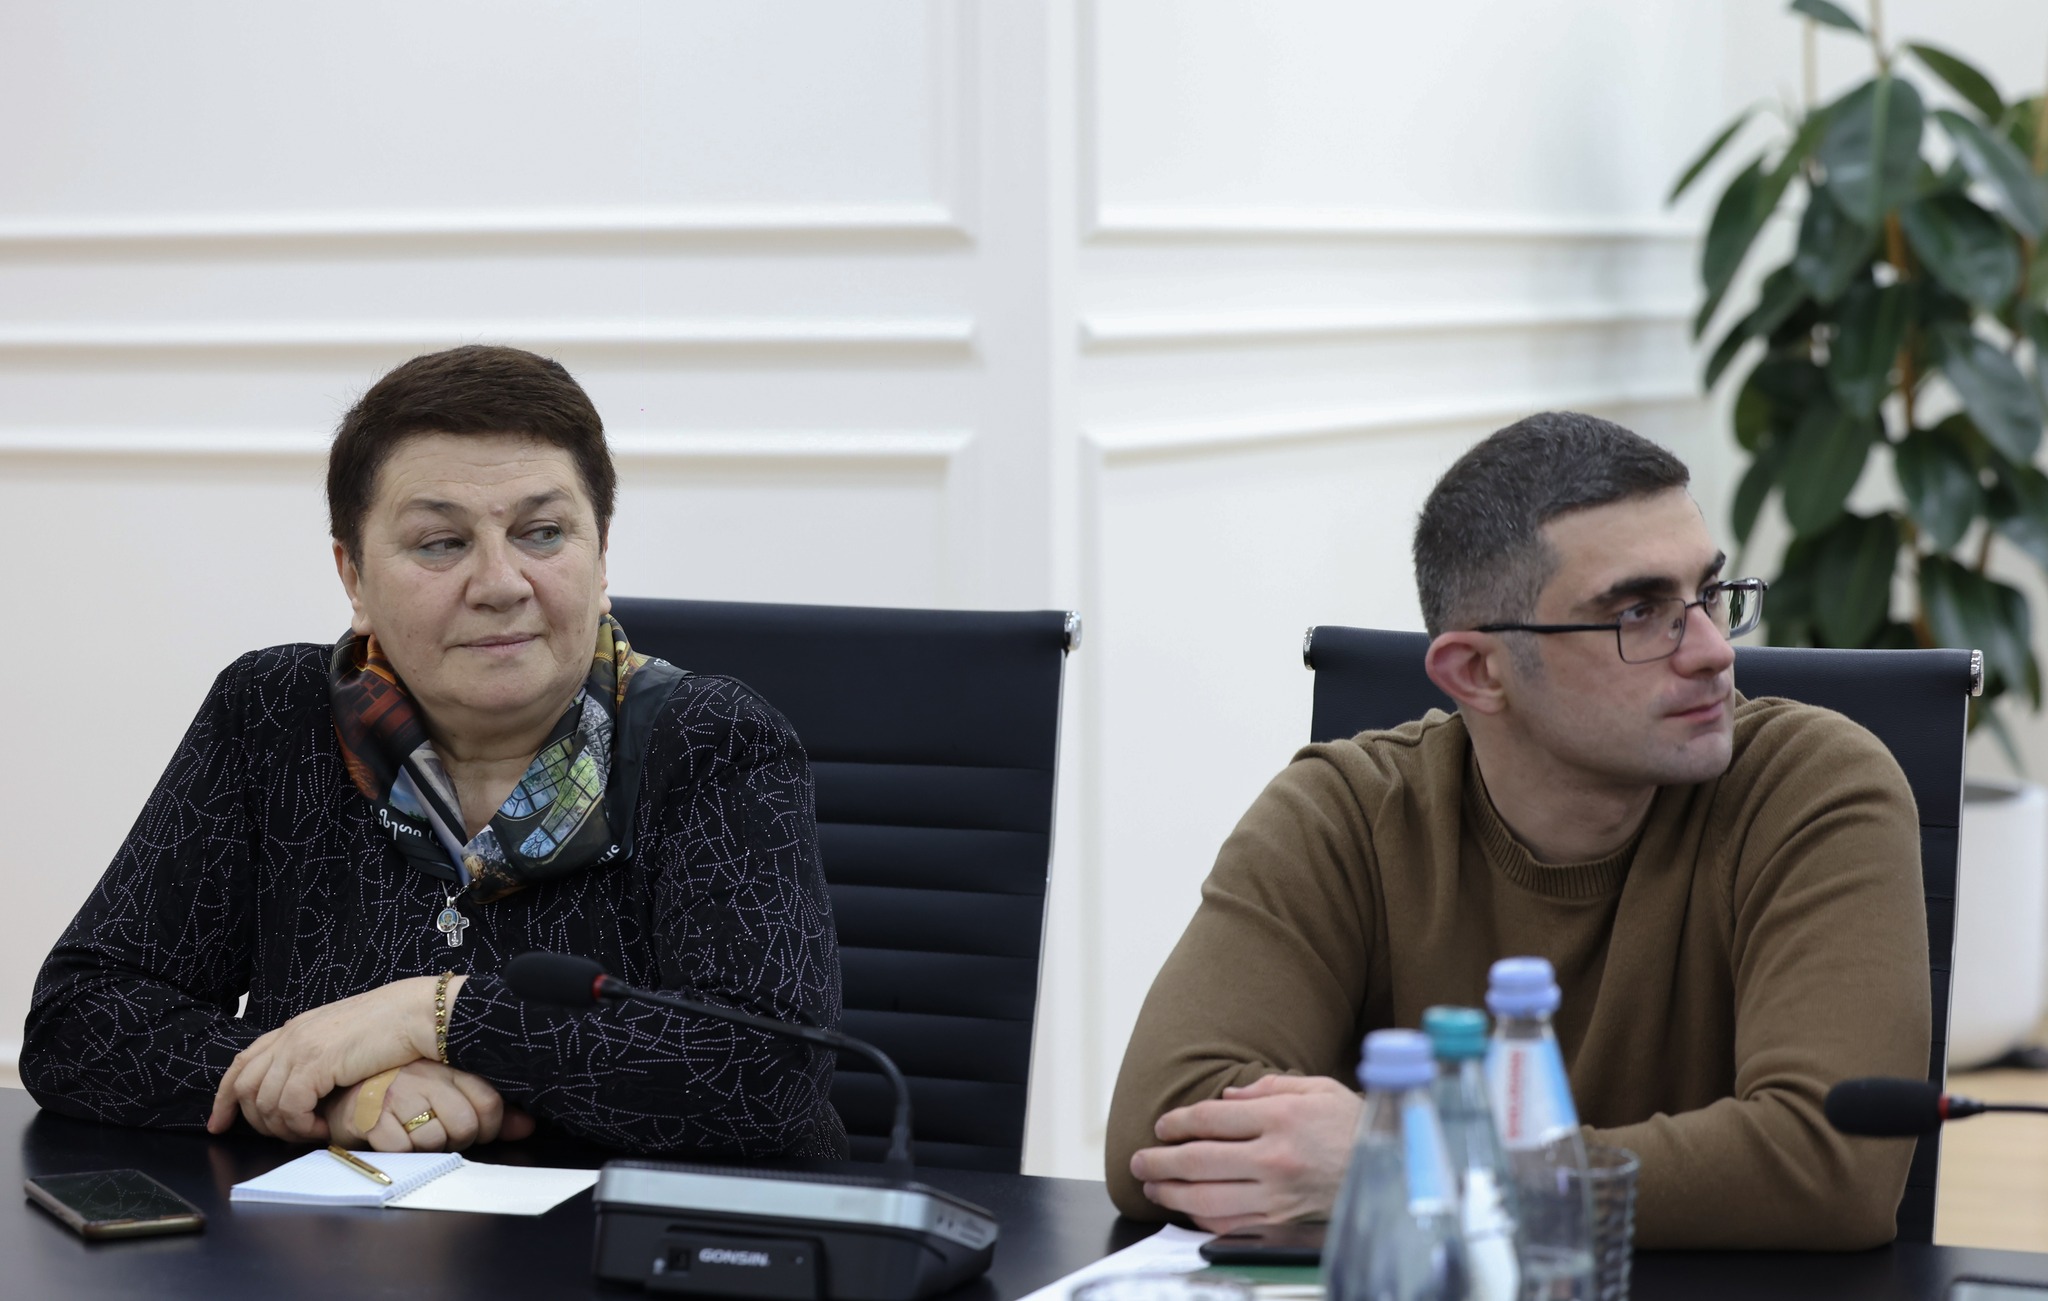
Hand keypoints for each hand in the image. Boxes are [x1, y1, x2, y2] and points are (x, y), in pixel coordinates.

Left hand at [207, 976, 463, 1140]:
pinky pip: (289, 1108)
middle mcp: (290, 1036)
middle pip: (244, 1088)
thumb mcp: (342, 1040)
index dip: (224, 1098)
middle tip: (285, 1137)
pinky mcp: (315, 1063)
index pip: (241, 1064)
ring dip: (285, 1128)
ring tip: (313, 1132)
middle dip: (255, 1122)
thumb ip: (318, 1056)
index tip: (220, 1124)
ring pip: (265, 1104)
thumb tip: (306, 1088)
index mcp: (295, 1028)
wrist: (417, 1014)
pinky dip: (301, 1126)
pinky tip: (323, 1128)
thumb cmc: (393, 1028)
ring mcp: (300, 1048)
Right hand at [321, 1060, 535, 1152]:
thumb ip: (489, 1111)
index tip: (475, 1131)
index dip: (489, 1127)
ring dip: (427, 1148)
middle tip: (438, 1134)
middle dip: (457, 1141)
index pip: (489, 1102)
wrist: (338, 1094)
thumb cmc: (398, 1097)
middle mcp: (424, 1074)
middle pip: (466, 1124)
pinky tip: (391, 1138)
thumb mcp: (446, 1094)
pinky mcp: (370, 1114)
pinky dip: (399, 1153)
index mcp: (446, 1065)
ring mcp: (396, 1092)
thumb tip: (527, 1126)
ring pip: (436, 1139)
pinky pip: (402, 1149)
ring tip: (412, 1134)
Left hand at [1129, 1073, 1362, 1232]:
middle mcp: (1274, 1157)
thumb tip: (1224, 1099)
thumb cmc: (1352, 1126)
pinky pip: (1231, 1223)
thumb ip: (1268, 1089)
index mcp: (1281, 1118)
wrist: (1393, 1171)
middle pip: (1198, 1160)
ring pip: (1207, 1197)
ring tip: (1152, 1186)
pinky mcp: (1282, 1222)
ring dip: (1171, 1193)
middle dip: (1160, 1160)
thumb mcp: (1317, 1089)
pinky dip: (1202, 1218)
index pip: (1210, 1120)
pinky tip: (1188, 1209)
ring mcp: (1277, 1194)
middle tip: (1139, 1160)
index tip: (1161, 1126)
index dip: (1177, 1122)